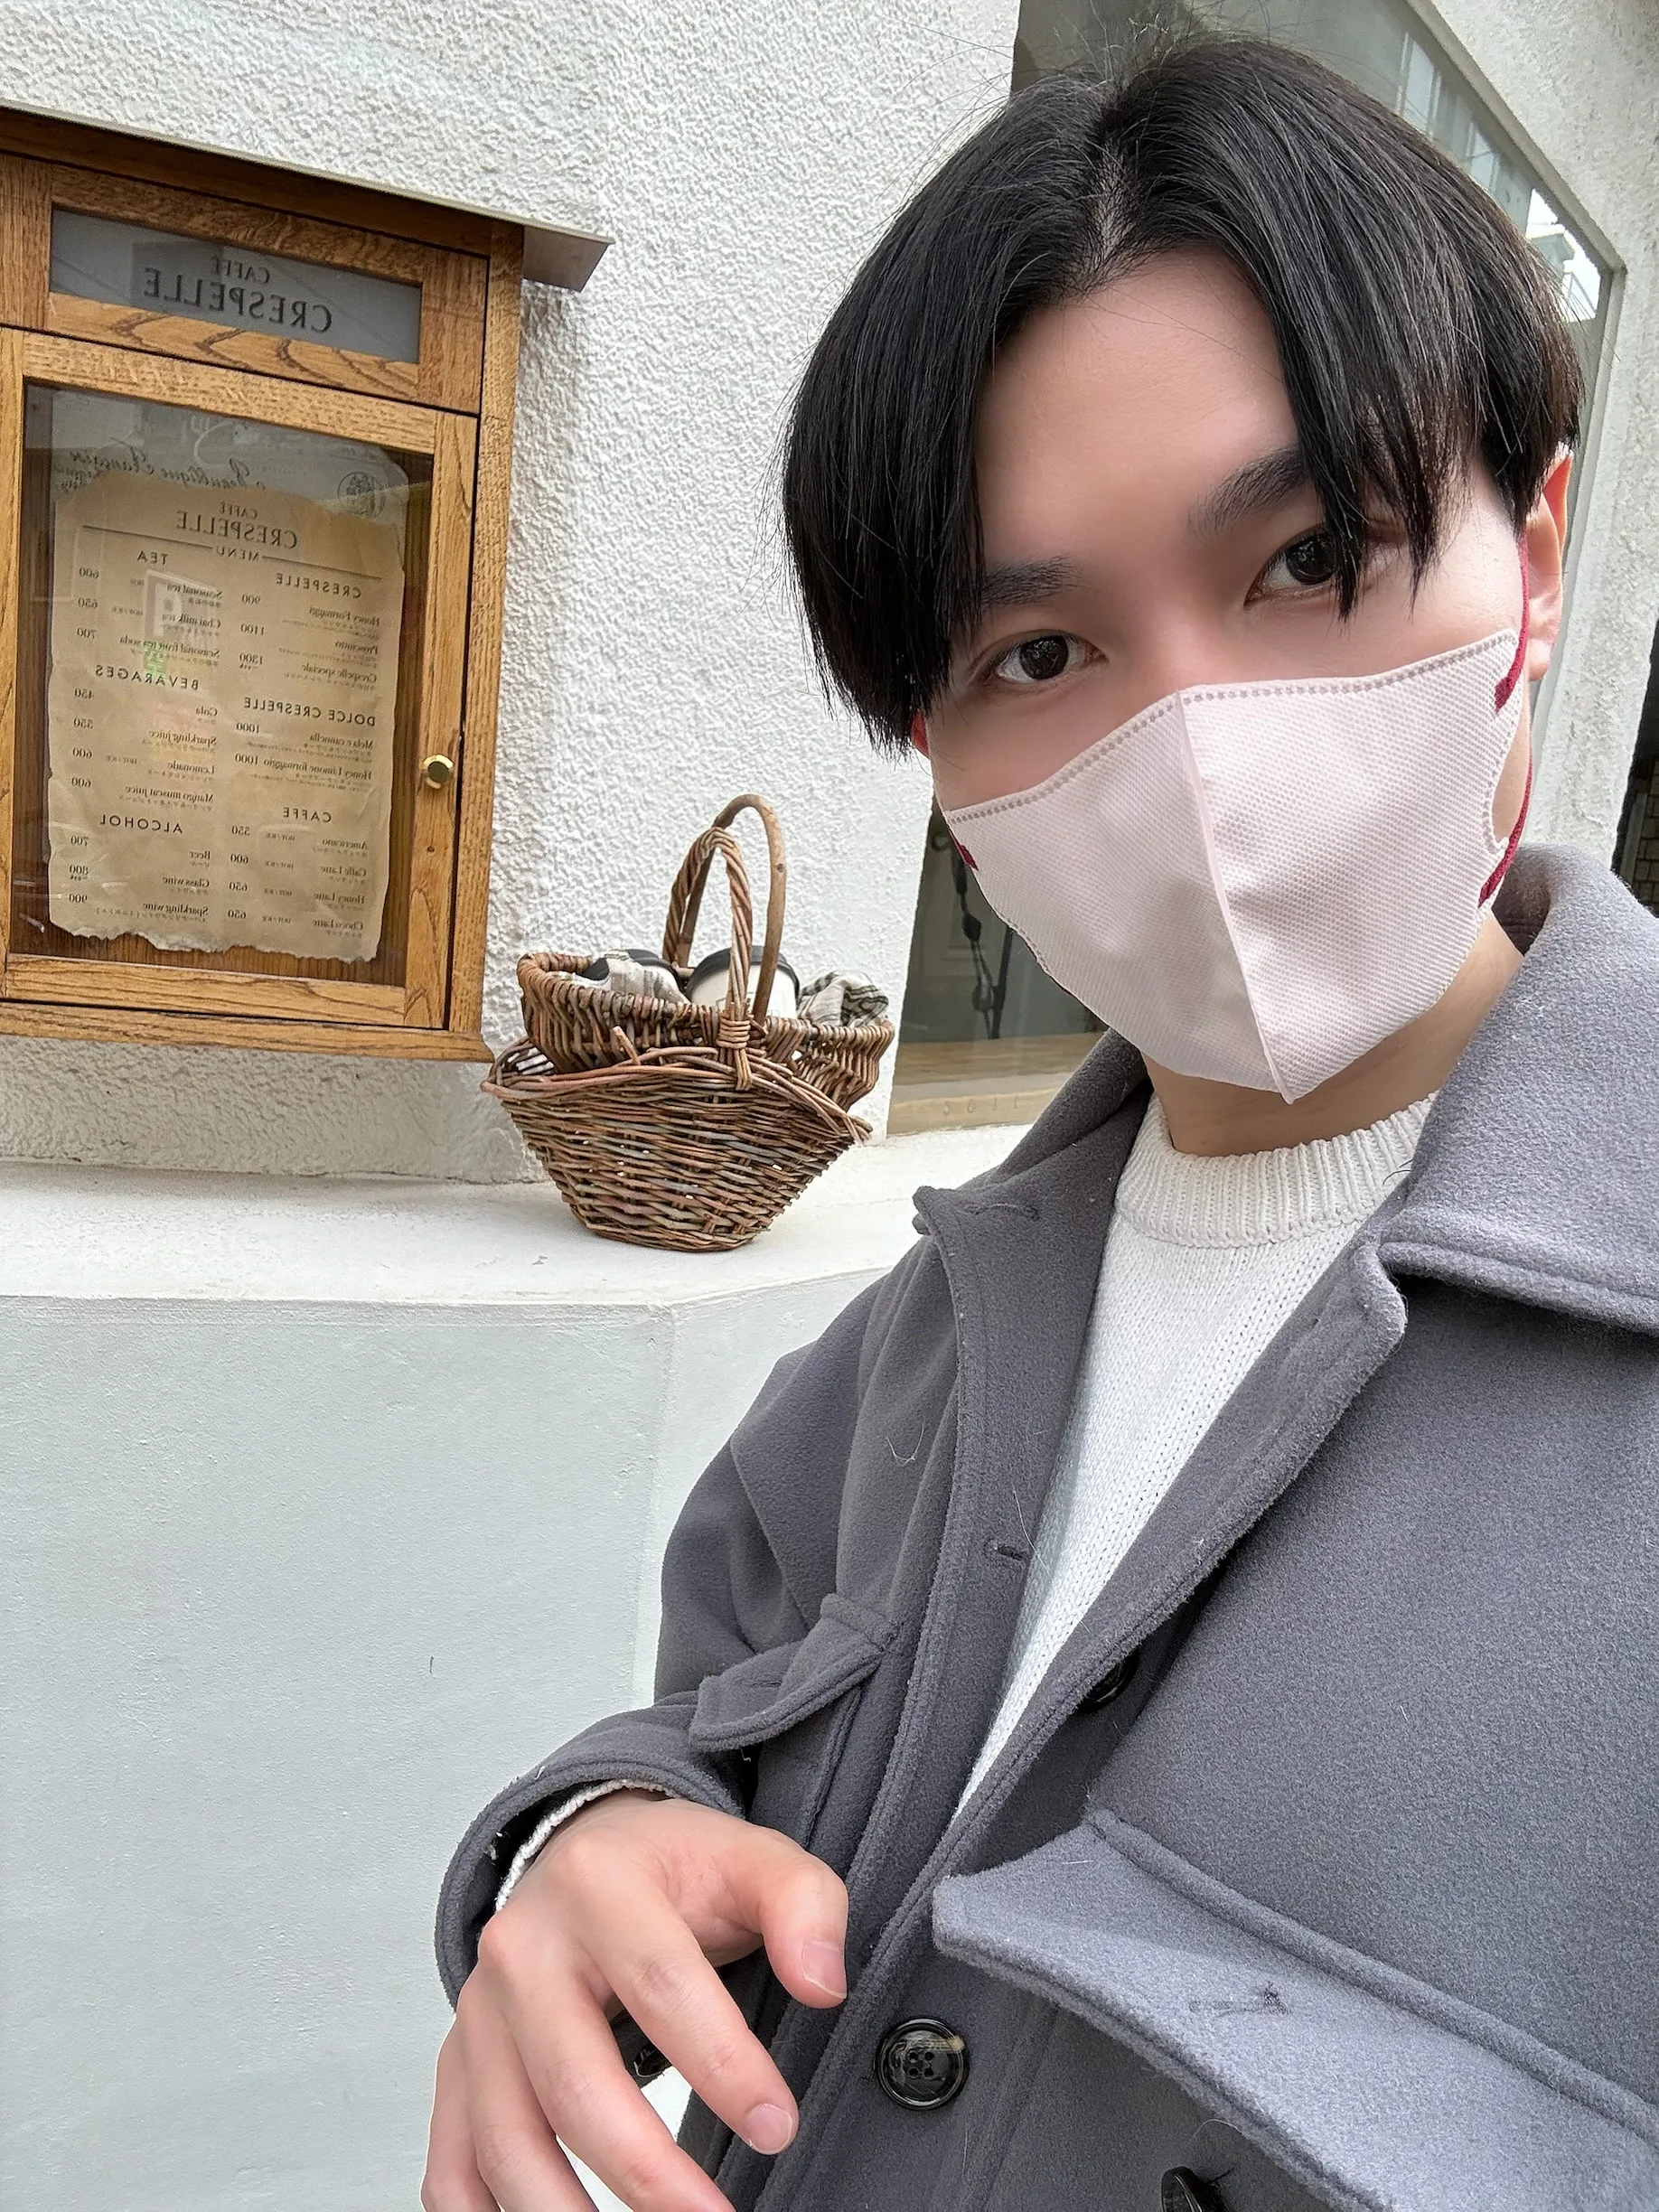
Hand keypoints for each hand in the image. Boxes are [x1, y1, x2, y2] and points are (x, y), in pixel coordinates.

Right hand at [422, 1790, 848, 2211]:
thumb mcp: (750, 1857)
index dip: (723, 2065)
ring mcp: (481, 2012)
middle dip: (646, 2170)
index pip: (661, 1985)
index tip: (776, 2127)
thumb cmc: (670, 1868)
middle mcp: (523, 1949)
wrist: (585, 1850)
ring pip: (506, 2136)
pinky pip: (453, 2159)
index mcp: (597, 1884)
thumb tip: (824, 1982)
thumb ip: (804, 1905)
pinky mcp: (460, 2062)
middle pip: (575, 2079)